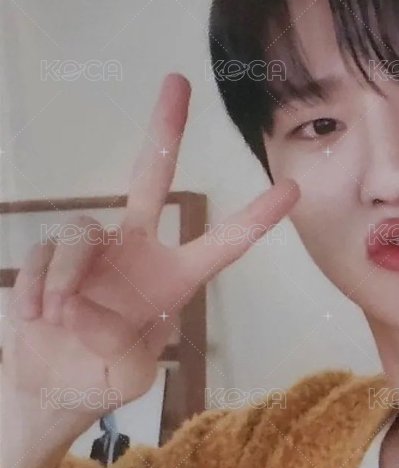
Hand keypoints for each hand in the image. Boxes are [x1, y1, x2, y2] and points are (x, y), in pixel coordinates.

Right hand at [5, 73, 299, 417]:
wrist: (49, 385)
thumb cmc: (100, 380)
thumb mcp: (130, 378)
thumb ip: (126, 354)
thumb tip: (92, 318)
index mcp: (172, 281)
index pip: (221, 245)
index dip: (255, 219)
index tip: (291, 190)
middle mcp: (137, 252)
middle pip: (150, 179)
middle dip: (164, 130)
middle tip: (178, 82)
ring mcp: (93, 249)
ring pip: (81, 233)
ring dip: (67, 278)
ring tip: (59, 318)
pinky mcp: (52, 254)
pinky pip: (44, 254)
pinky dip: (37, 287)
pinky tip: (38, 316)